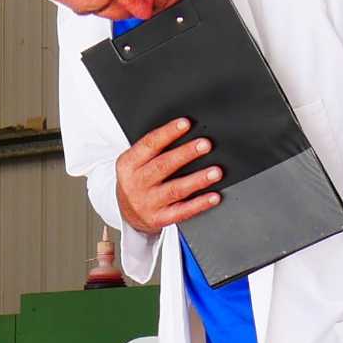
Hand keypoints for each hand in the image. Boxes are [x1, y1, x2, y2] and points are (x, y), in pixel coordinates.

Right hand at [113, 117, 222, 237]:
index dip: (168, 133)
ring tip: (215, 172)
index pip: (149, 145)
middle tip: (205, 144)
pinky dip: (200, 204)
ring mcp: (147, 203)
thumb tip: (186, 132)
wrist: (126, 212)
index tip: (185, 123)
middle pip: (163, 166)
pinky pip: (182, 212)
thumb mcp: (135, 162)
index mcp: (128, 164)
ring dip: (197, 180)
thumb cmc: (137, 181)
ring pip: (175, 189)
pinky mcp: (158, 219)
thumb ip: (154, 149)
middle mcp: (136, 184)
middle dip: (186, 154)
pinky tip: (213, 196)